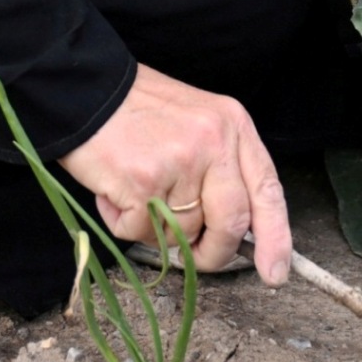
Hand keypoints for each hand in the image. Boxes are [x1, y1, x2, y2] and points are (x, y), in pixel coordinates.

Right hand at [59, 64, 292, 282]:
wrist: (85, 89)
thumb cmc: (138, 111)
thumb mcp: (197, 123)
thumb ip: (220, 170)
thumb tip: (232, 232)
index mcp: (233, 126)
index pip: (267, 189)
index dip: (276, 237)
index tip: (275, 272)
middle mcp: (214, 142)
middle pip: (232, 222)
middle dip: (214, 252)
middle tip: (193, 256)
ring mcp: (181, 162)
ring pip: (182, 233)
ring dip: (155, 229)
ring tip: (135, 192)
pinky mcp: (145, 182)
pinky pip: (141, 232)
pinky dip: (122, 223)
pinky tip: (113, 193)